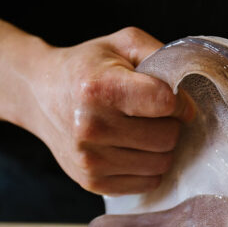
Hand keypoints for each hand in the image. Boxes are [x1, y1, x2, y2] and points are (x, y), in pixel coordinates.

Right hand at [26, 27, 194, 194]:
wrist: (39, 94)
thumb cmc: (88, 68)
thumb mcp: (123, 43)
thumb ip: (161, 56)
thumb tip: (188, 97)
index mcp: (99, 89)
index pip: (165, 103)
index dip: (179, 102)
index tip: (173, 99)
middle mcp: (91, 127)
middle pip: (167, 137)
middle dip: (169, 124)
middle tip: (154, 115)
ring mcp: (90, 159)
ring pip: (161, 163)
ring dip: (161, 148)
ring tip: (143, 131)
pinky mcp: (92, 182)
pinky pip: (147, 183)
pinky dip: (149, 167)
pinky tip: (133, 149)